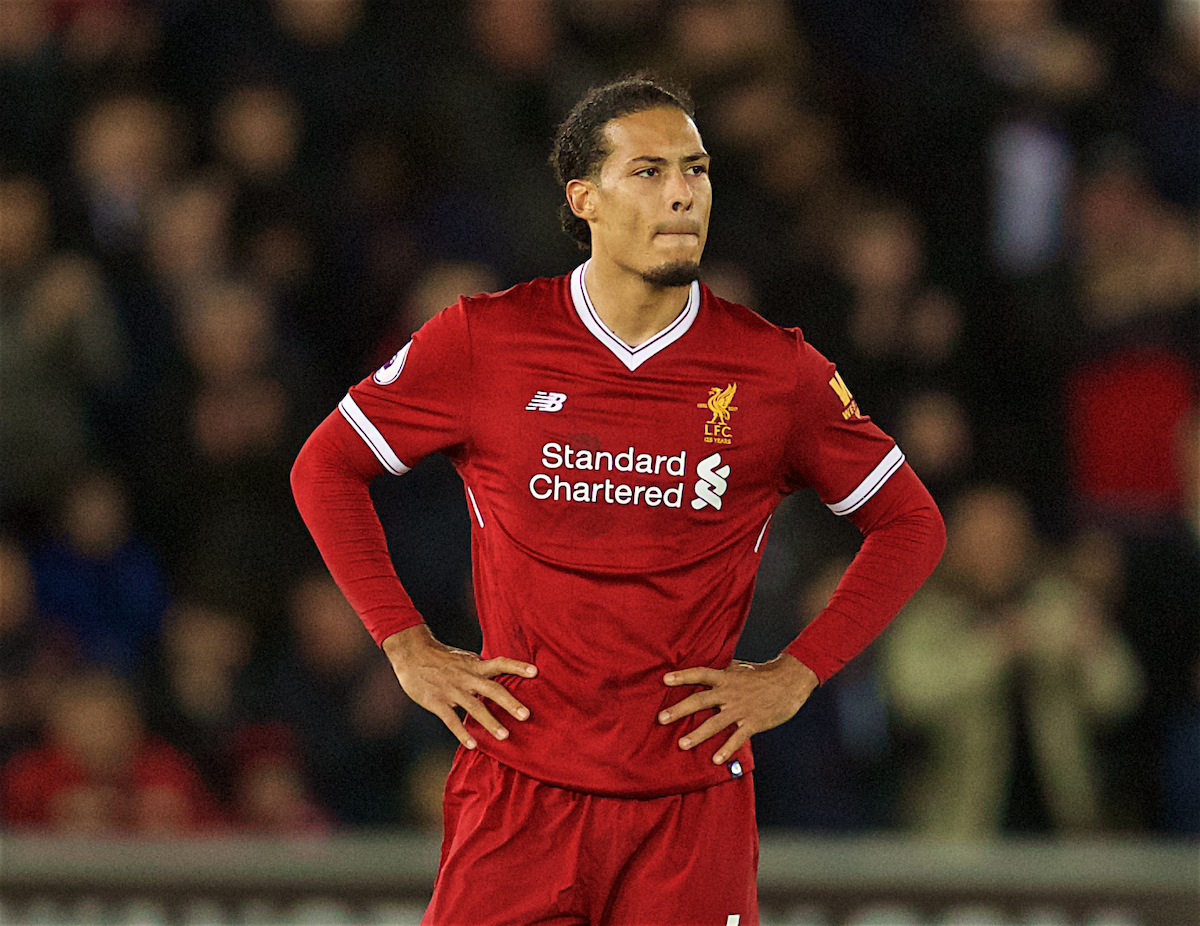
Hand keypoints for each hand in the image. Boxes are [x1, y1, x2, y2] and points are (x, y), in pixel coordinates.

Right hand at [381, 625, 535, 749]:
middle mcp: (466, 677)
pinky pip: (451, 720)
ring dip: (490, 722)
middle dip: (509, 703)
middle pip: (492, 689)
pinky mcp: (436, 701)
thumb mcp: (464, 659)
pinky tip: (472, 745)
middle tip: (526, 715)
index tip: (535, 672)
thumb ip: (480, 669)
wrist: (411, 653)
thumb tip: (500, 674)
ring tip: (505, 736)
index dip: (517, 667)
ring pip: (474, 707)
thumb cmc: (440, 657)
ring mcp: (451, 690)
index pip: (500, 663)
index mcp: (474, 666)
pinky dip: (462, 733)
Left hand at [658, 654, 818, 763]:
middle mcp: (730, 693)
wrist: (789, 682)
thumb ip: (722, 672)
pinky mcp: (753, 723)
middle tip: (662, 718)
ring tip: (682, 744)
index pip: (700, 674)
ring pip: (715, 723)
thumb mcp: (740, 669)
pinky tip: (716, 759)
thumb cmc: (763, 674)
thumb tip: (706, 672)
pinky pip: (737, 738)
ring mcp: (741, 709)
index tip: (665, 679)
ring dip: (697, 735)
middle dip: (680, 709)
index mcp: (726, 677)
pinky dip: (726, 749)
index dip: (683, 676)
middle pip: (701, 700)